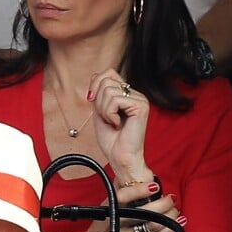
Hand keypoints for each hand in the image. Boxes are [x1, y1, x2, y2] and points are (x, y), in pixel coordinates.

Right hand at [84, 186, 184, 231]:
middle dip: (162, 205)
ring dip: (169, 217)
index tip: (154, 186)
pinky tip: (179, 223)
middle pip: (142, 214)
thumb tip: (134, 164)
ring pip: (152, 227)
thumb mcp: (113, 196)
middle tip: (171, 198)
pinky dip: (172, 231)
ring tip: (175, 209)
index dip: (139, 191)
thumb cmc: (114, 211)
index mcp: (112, 206)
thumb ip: (122, 182)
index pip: (122, 197)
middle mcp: (119, 222)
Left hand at [88, 69, 150, 183]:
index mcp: (128, 93)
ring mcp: (140, 99)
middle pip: (107, 80)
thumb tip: (95, 76)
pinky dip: (110, 113)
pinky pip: (115, 100)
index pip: (109, 73)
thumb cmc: (111, 140)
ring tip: (112, 122)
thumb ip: (99, 93)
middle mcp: (136, 94)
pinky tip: (117, 124)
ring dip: (104, 109)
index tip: (91, 99)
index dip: (96, 83)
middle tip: (106, 117)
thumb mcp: (100, 110)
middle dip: (99, 100)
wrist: (120, 158)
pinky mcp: (141, 106)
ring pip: (109, 90)